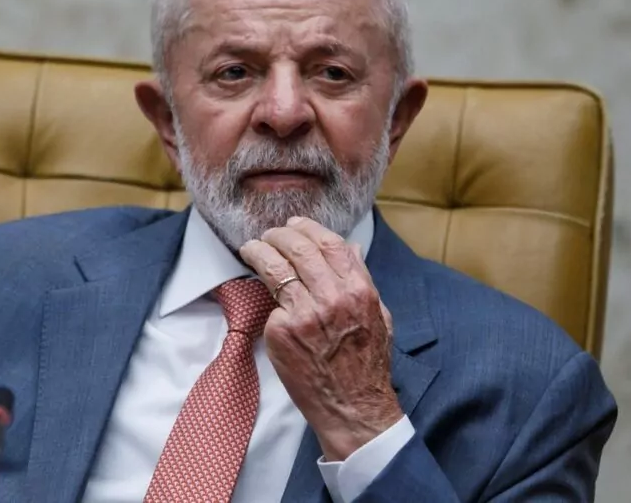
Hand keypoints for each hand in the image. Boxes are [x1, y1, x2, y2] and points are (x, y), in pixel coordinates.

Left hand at [239, 216, 402, 460]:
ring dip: (259, 252)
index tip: (294, 225)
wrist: (352, 406)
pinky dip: (266, 297)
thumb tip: (351, 247)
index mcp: (359, 290)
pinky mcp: (282, 331)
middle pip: (299, 249)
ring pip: (275, 268)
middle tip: (268, 234)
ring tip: (252, 248)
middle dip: (279, 235)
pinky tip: (261, 295)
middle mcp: (332, 297)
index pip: (329, 243)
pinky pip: (271, 304)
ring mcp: (305, 314)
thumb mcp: (379, 315)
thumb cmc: (367, 364)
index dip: (307, 228)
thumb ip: (362, 279)